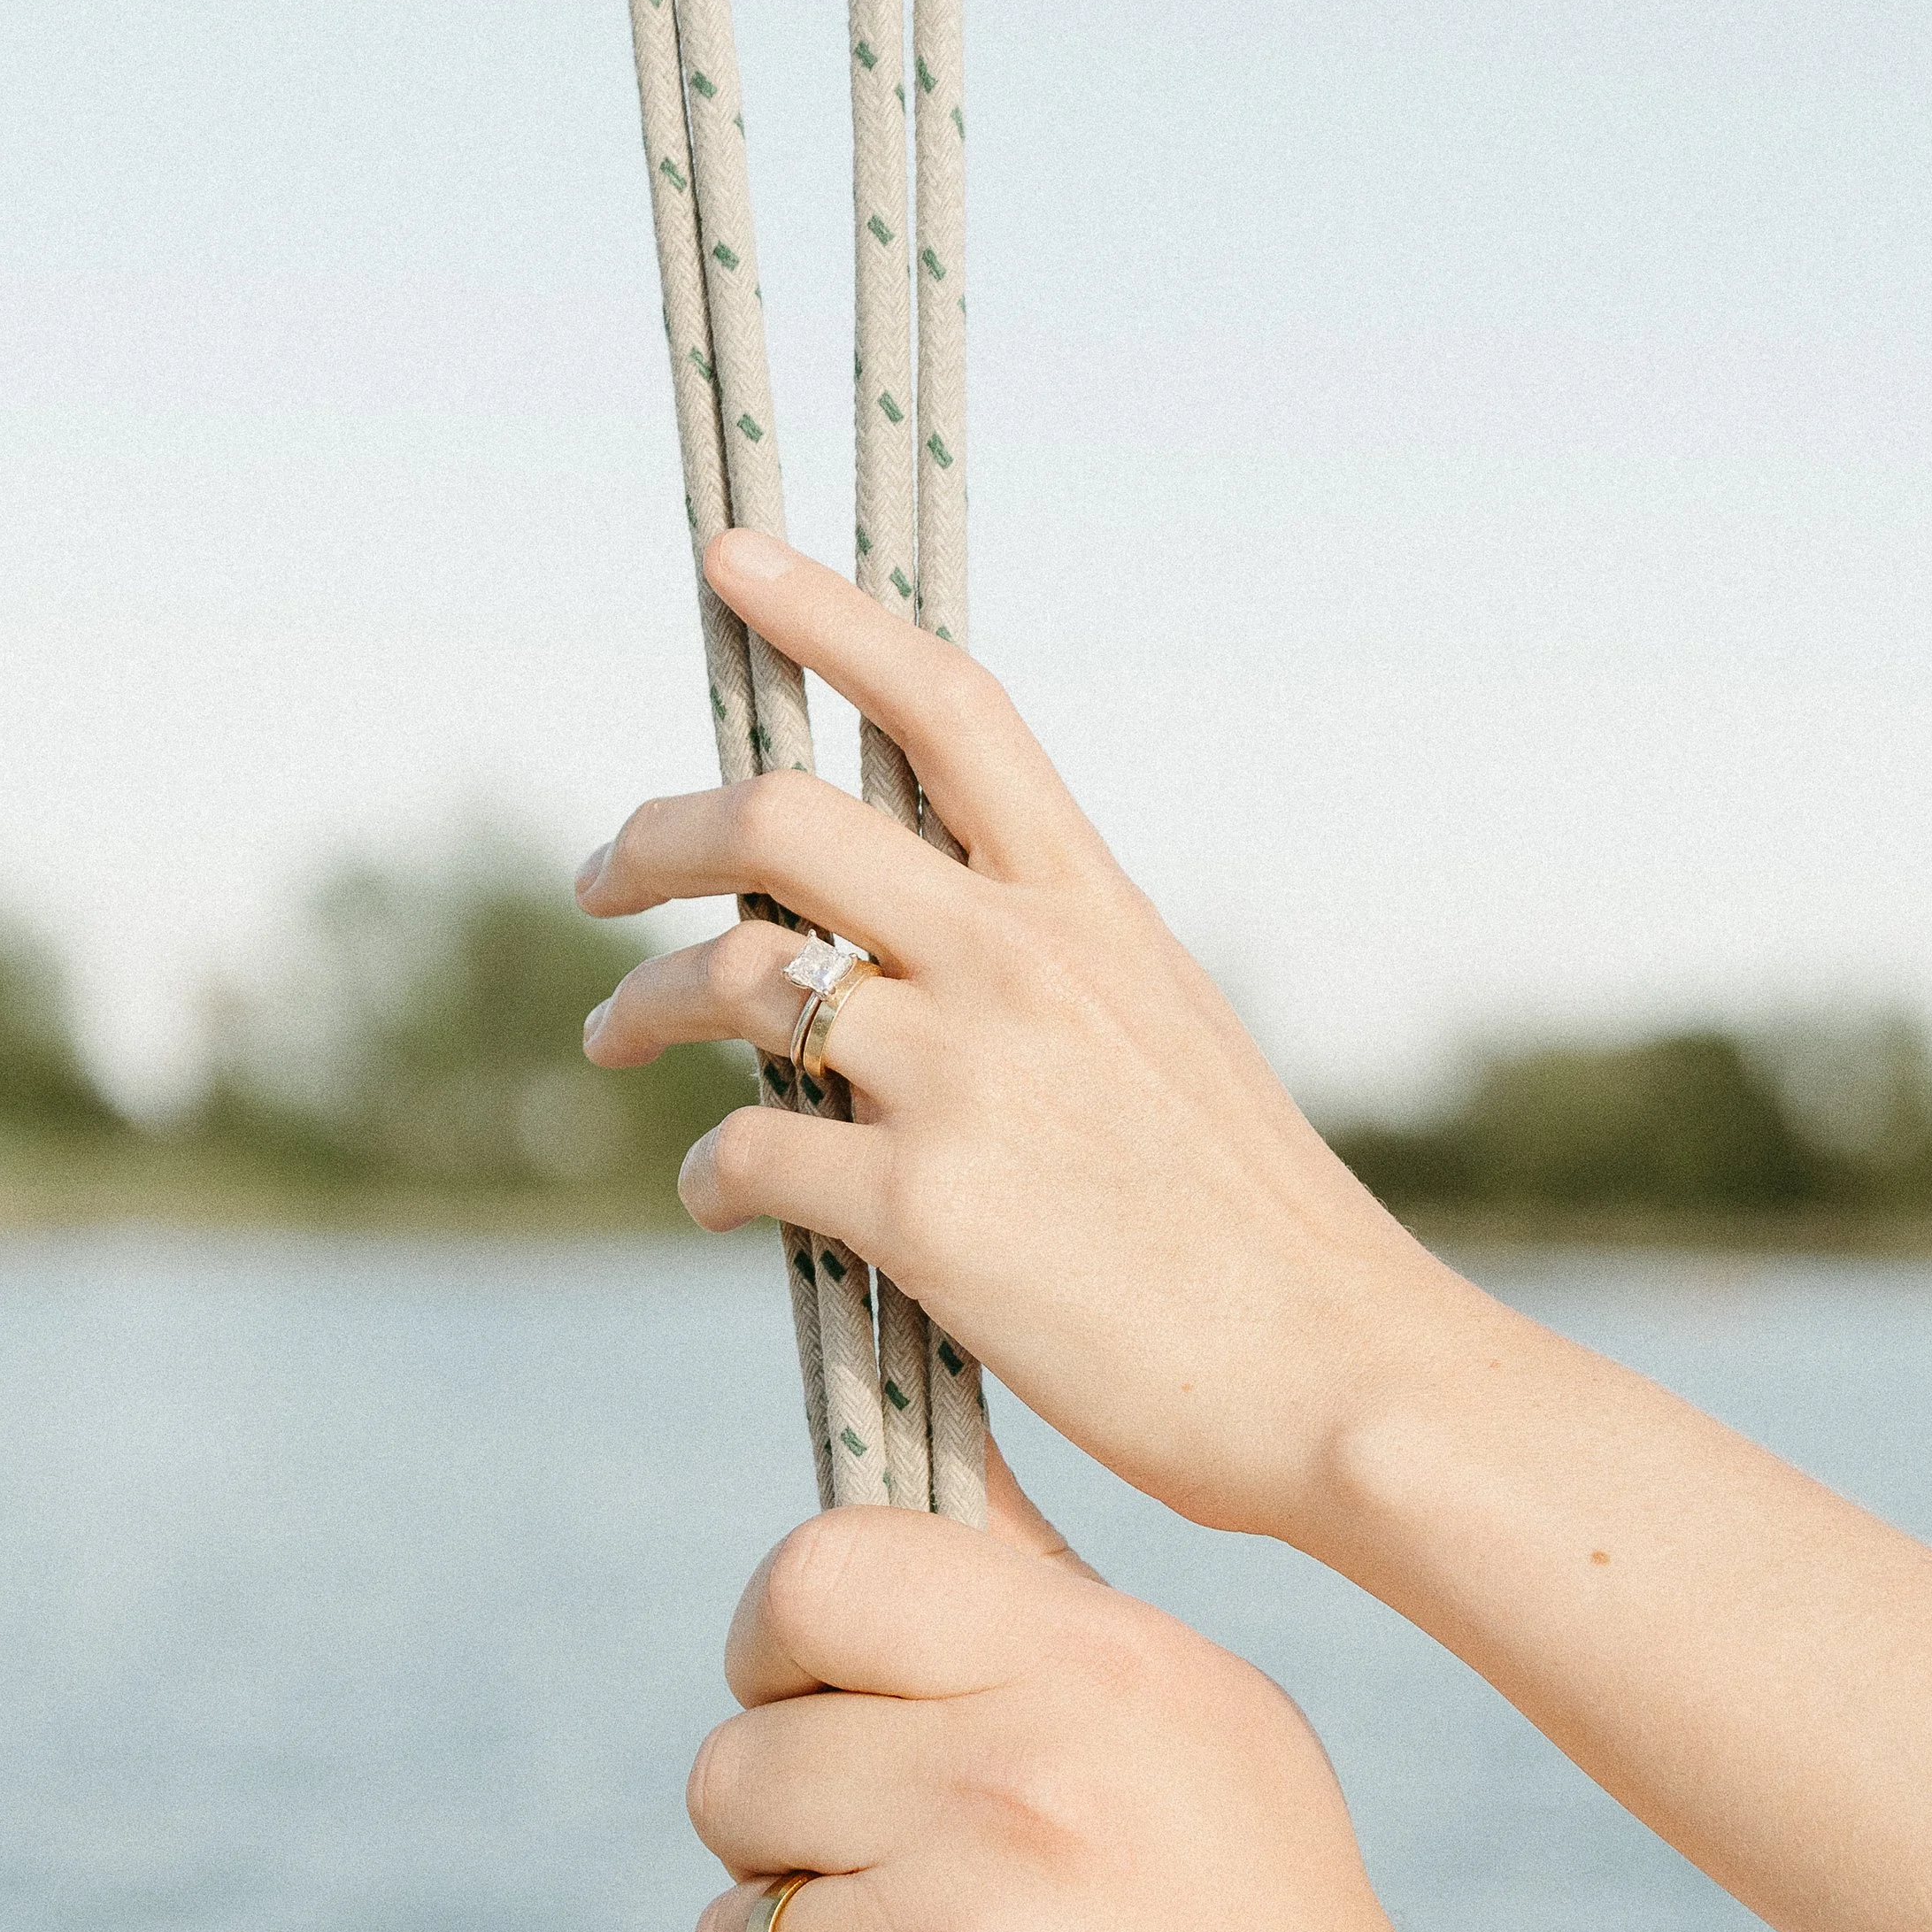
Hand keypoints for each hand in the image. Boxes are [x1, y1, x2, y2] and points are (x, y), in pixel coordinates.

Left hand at [577, 528, 1460, 1543]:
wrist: (1334, 1370)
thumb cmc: (1253, 1225)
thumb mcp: (1168, 1033)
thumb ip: (1050, 968)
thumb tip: (923, 945)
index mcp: (1091, 907)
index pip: (947, 707)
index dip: (827, 615)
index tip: (731, 560)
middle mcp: (1021, 963)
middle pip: (780, 821)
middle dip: (655, 836)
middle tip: (597, 878)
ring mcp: (966, 1079)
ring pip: (733, 983)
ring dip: (639, 1009)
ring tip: (611, 1042)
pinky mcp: (922, 1209)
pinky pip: (747, 1156)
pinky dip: (706, 1177)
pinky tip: (715, 1202)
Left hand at [687, 1461, 1609, 1931]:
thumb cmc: (1260, 1930)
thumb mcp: (1195, 1716)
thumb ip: (1033, 1593)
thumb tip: (916, 1437)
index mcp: (1094, 1671)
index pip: (816, 1575)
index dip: (775, 1643)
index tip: (807, 1703)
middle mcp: (1022, 1798)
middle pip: (736, 1767)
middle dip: (787, 1837)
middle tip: (903, 1889)